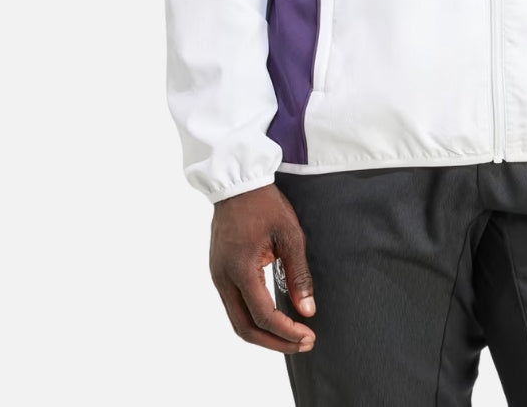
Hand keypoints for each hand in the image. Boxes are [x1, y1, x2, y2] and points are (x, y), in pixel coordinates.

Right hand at [209, 183, 316, 352]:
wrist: (238, 182)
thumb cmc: (265, 204)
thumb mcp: (290, 235)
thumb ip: (299, 274)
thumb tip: (308, 310)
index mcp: (240, 270)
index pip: (263, 316)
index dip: (286, 332)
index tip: (308, 336)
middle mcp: (223, 279)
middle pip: (245, 329)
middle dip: (275, 342)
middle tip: (303, 343)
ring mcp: (218, 276)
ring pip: (237, 321)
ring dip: (263, 333)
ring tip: (291, 336)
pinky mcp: (219, 272)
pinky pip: (234, 306)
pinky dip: (253, 319)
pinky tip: (273, 318)